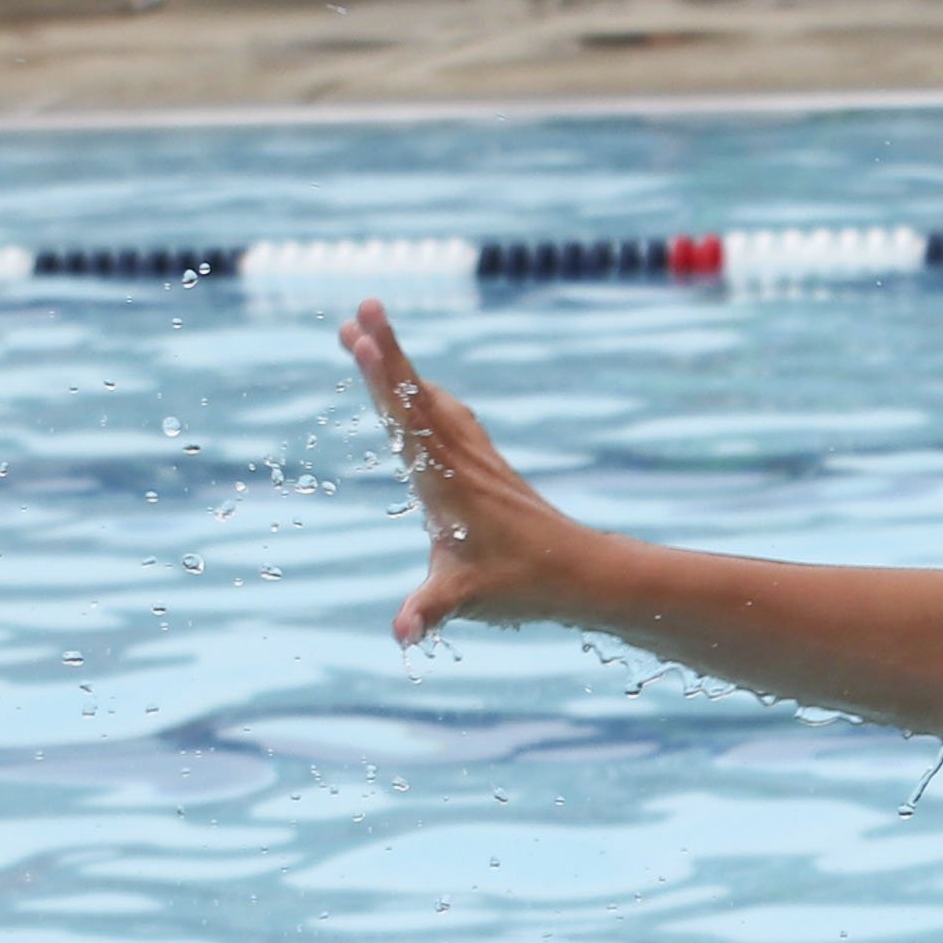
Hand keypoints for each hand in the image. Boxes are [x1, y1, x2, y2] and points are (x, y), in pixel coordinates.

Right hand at [348, 302, 584, 644]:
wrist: (582, 575)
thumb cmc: (524, 585)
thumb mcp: (467, 600)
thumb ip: (429, 612)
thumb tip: (400, 636)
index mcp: (446, 481)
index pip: (407, 419)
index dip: (382, 379)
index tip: (361, 337)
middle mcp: (460, 460)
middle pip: (416, 395)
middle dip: (386, 352)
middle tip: (360, 306)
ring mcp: (475, 459)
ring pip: (431, 400)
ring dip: (400, 367)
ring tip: (368, 333)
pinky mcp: (484, 467)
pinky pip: (448, 416)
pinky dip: (424, 393)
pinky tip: (419, 388)